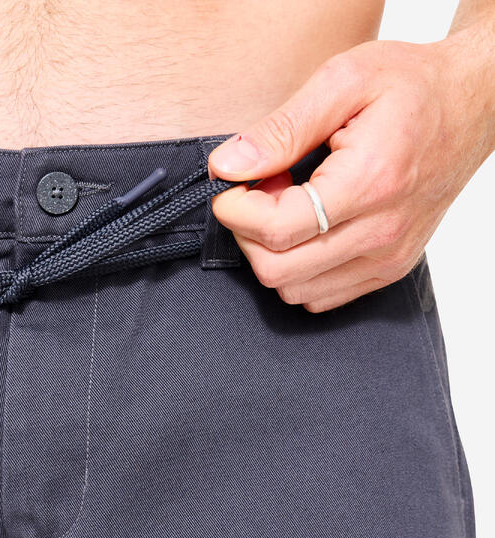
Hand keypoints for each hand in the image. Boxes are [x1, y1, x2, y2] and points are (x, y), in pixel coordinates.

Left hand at [207, 31, 494, 312]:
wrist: (474, 104)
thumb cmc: (413, 87)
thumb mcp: (344, 80)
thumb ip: (282, 128)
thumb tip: (228, 165)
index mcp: (371, 182)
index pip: (276, 229)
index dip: (235, 210)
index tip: (229, 182)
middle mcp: (382, 231)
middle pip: (277, 270)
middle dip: (248, 233)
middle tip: (259, 190)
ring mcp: (388, 258)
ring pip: (294, 290)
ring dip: (272, 252)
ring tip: (287, 205)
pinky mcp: (388, 270)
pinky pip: (319, 296)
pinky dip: (297, 269)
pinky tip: (306, 228)